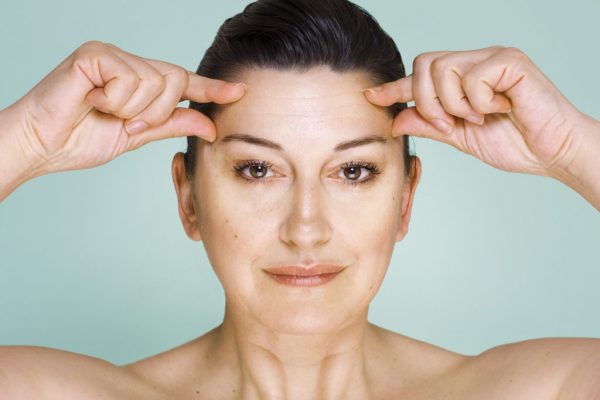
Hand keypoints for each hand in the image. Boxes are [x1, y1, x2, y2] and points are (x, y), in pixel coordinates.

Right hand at [12, 41, 245, 173]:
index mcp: (139, 83)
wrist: (41, 146)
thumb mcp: (136, 134)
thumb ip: (171, 124)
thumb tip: (209, 124)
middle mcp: (129, 64)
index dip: (211, 88)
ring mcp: (112, 55)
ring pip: (155, 82)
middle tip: (126, 123)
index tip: (239, 91)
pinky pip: (130, 79)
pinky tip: (92, 100)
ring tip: (104, 111)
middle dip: (156, 112)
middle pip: (175, 79)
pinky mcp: (95, 54)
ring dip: (132, 110)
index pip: (183, 82)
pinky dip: (115, 100)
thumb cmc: (79, 139)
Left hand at [364, 45, 585, 176]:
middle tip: (448, 125)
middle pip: (425, 64)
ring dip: (453, 104)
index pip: (421, 75)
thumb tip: (396, 117)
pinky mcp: (510, 61)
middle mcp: (476, 61)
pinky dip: (478, 102)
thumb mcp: (460, 136)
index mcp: (464, 79)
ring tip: (478, 118)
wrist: (552, 153)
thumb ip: (430, 124)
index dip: (395, 86)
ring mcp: (493, 58)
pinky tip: (498, 110)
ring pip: (443, 69)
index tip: (371, 96)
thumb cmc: (514, 143)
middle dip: (427, 101)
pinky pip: (471, 77)